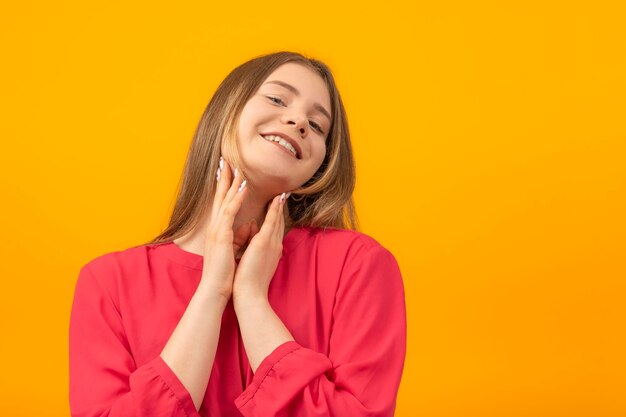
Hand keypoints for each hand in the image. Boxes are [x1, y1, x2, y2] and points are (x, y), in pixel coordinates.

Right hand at [198, 157, 248, 301]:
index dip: (224, 186)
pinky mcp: (222, 235)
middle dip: (223, 178)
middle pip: (219, 196)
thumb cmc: (224, 272)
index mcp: (218, 230)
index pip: (221, 203)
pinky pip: (230, 212)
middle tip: (226, 159)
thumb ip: (239, 235)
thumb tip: (248, 225)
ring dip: (231, 183)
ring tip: (237, 166)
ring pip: (224, 200)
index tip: (227, 171)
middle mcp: (215, 226)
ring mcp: (217, 230)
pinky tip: (243, 186)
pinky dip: (237, 198)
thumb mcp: (233, 249)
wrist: (216, 288)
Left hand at [232, 193, 286, 300]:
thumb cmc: (249, 281)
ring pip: (277, 219)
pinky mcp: (264, 243)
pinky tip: (277, 198)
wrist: (249, 294)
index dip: (276, 214)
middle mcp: (274, 244)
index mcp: (270, 249)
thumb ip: (253, 241)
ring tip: (283, 190)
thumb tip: (252, 225)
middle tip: (285, 191)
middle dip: (280, 206)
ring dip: (279, 204)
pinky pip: (272, 222)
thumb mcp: (253, 258)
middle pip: (279, 221)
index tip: (277, 201)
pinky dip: (275, 210)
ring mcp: (271, 243)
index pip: (274, 228)